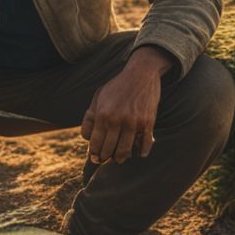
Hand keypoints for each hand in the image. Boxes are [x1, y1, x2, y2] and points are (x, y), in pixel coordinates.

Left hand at [81, 46, 172, 164]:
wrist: (141, 74)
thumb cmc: (117, 87)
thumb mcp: (98, 98)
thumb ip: (90, 117)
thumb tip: (86, 138)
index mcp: (103, 114)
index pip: (95, 143)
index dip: (94, 154)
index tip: (95, 158)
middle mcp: (117, 120)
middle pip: (109, 149)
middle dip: (105, 158)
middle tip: (105, 159)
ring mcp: (134, 122)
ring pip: (125, 151)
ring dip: (121, 158)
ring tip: (119, 159)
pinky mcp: (148, 122)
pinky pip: (144, 144)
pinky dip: (141, 152)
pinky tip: (139, 154)